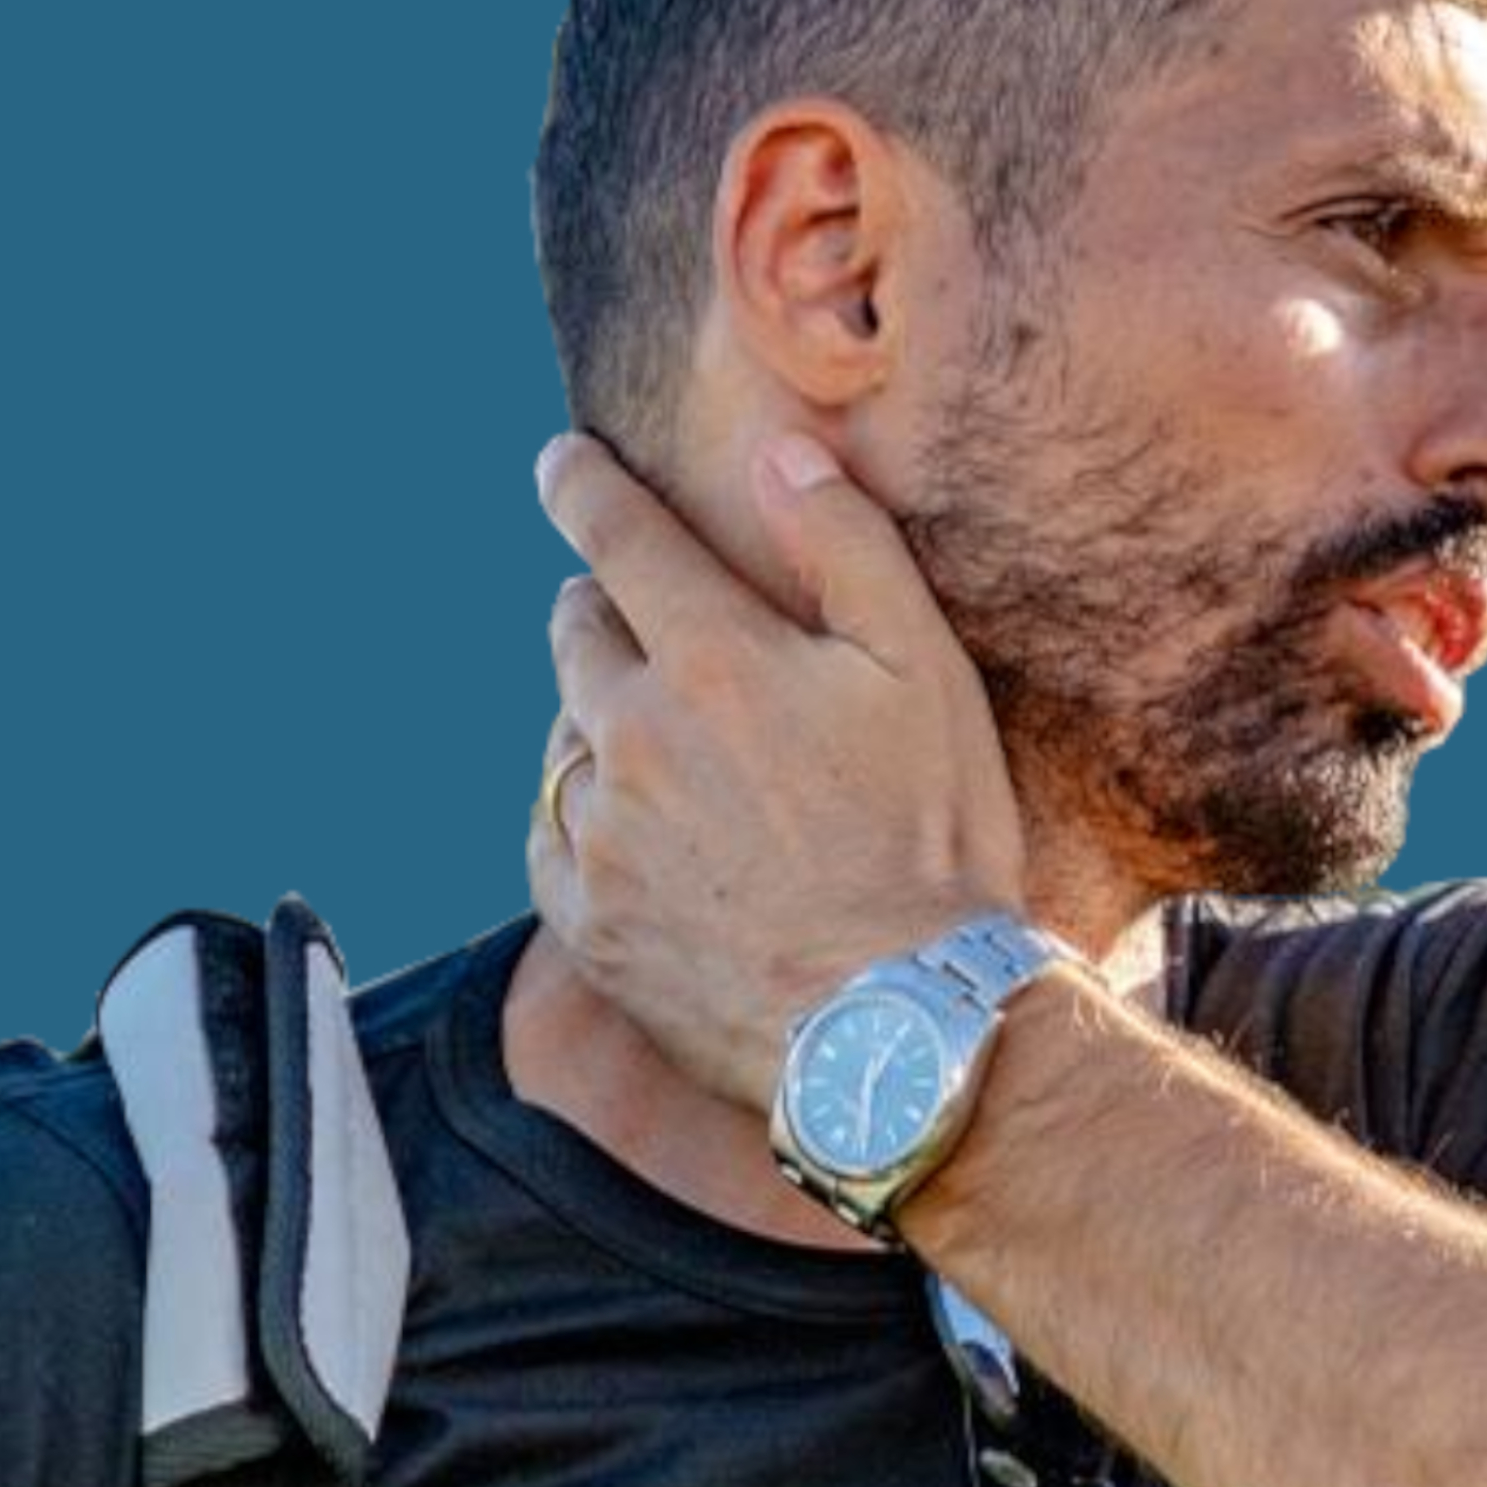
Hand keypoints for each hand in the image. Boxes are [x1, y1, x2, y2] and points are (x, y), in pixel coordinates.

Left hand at [526, 428, 1028, 1115]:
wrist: (903, 1035)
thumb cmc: (933, 844)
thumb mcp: (925, 673)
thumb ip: (848, 547)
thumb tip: (781, 451)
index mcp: (712, 659)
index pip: (616, 538)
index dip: (582, 489)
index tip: (559, 464)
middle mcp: (632, 736)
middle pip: (577, 633)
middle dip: (604, 610)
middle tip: (652, 628)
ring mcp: (600, 836)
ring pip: (567, 736)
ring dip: (603, 720)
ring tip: (680, 755)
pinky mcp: (586, 923)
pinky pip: (554, 834)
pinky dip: (586, 815)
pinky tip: (645, 834)